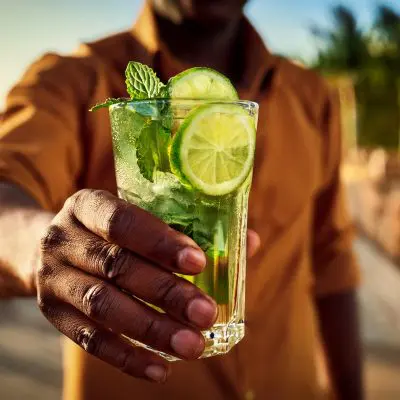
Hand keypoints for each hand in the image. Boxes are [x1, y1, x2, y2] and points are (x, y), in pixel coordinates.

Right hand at [37, 189, 259, 382]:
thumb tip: (250, 241)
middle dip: (164, 292)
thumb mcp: (134, 217)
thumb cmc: (108, 231)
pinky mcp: (54, 313)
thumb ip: (188, 226)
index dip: (159, 242)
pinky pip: (88, 339)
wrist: (42, 246)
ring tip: (193, 346)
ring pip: (103, 306)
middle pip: (115, 267)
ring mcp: (53, 278)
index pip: (121, 220)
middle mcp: (64, 239)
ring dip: (151, 329)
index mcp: (87, 205)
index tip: (198, 262)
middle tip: (206, 313)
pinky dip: (126, 356)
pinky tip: (160, 369)